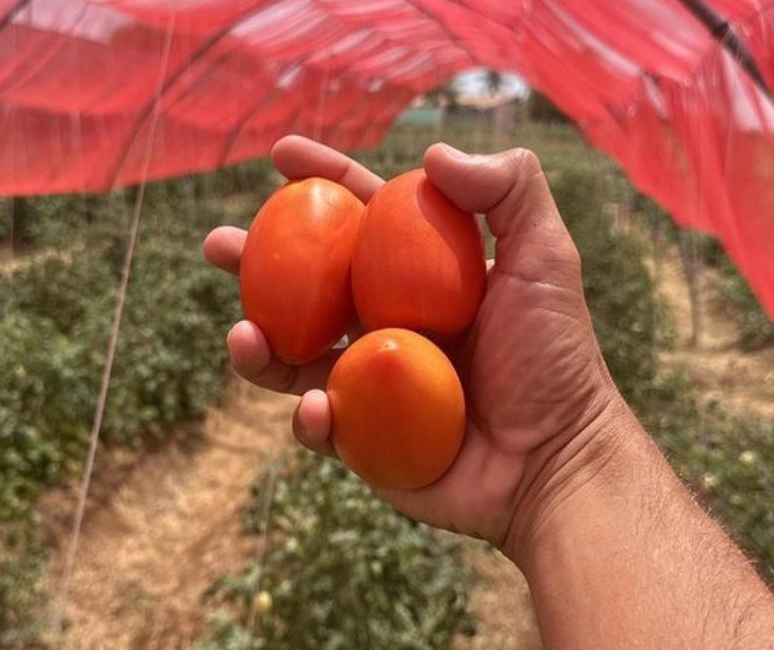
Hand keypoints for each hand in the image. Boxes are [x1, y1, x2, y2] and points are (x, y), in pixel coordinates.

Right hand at [202, 136, 625, 557]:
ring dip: (256, 341)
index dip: (321, 180)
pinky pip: (317, 422)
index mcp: (419, 276)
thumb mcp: (545, 258)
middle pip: (305, 281)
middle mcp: (385, 322)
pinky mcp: (362, 438)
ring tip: (243, 335)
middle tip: (218, 245)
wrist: (555, 458)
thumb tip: (430, 153)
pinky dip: (306, 414)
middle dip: (254, 259)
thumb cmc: (554, 356)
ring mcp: (368, 380)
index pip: (360, 215)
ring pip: (292, 354)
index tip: (281, 155)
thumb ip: (509, 190)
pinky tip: (317, 407)